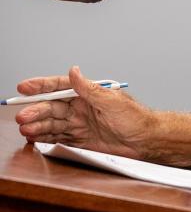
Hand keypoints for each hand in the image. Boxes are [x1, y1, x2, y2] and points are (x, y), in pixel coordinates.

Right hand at [15, 65, 155, 158]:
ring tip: (25, 129)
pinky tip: (34, 138)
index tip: (24, 87)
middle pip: (53, 107)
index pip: (60, 87)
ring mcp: (80, 124)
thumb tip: (74, 71)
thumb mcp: (112, 101)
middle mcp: (82, 108)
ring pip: (53, 123)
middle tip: (23, 116)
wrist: (147, 140)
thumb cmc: (136, 118)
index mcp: (88, 94)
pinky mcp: (81, 141)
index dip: (41, 86)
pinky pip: (59, 138)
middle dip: (36, 110)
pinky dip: (45, 138)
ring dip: (38, 125)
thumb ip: (89, 89)